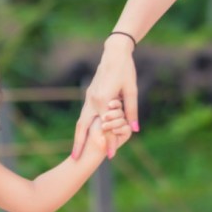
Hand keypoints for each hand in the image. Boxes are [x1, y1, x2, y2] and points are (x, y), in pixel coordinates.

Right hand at [73, 36, 139, 159]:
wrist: (114, 53)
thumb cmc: (126, 70)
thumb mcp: (132, 91)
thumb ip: (131, 111)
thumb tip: (135, 129)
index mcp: (104, 100)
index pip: (106, 127)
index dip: (109, 143)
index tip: (111, 157)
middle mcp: (93, 100)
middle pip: (83, 127)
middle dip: (79, 144)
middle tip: (75, 159)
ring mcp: (88, 97)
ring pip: (81, 121)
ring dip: (78, 136)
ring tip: (76, 150)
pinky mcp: (89, 95)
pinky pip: (84, 114)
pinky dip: (83, 127)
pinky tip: (83, 135)